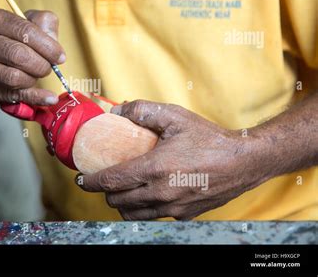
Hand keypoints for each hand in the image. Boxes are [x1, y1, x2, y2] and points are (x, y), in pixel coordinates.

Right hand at [0, 9, 64, 105]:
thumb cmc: (15, 40)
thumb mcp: (31, 24)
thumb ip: (45, 24)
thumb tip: (52, 42)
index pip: (25, 31)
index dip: (48, 46)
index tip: (60, 57)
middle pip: (18, 55)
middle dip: (41, 65)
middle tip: (48, 68)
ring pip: (13, 77)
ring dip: (33, 79)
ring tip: (36, 76)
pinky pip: (12, 95)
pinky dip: (35, 98)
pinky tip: (49, 98)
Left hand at [76, 100, 266, 219]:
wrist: (244, 161)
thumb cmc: (209, 138)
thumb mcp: (175, 116)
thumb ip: (142, 110)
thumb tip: (117, 110)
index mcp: (155, 168)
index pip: (111, 181)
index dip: (90, 181)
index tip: (81, 178)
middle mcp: (160, 193)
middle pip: (117, 201)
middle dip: (105, 192)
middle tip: (103, 179)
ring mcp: (173, 207)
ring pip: (133, 213)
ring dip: (121, 203)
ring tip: (122, 189)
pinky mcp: (184, 214)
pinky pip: (153, 216)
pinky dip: (142, 207)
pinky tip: (147, 193)